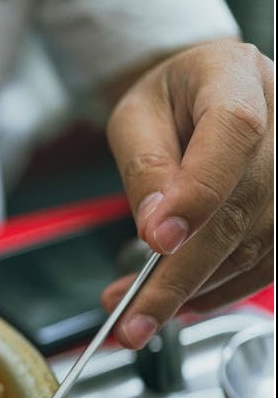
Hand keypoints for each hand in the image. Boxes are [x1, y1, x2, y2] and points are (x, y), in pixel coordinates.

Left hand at [104, 40, 273, 348]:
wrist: (203, 93)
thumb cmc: (169, 101)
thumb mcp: (136, 117)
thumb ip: (146, 166)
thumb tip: (155, 229)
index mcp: (236, 79)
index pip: (232, 132)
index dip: (198, 193)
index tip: (158, 241)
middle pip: (241, 207)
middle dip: (180, 275)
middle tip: (132, 318)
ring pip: (254, 246)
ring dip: (191, 292)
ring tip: (136, 316)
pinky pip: (265, 263)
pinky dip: (217, 292)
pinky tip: (177, 303)